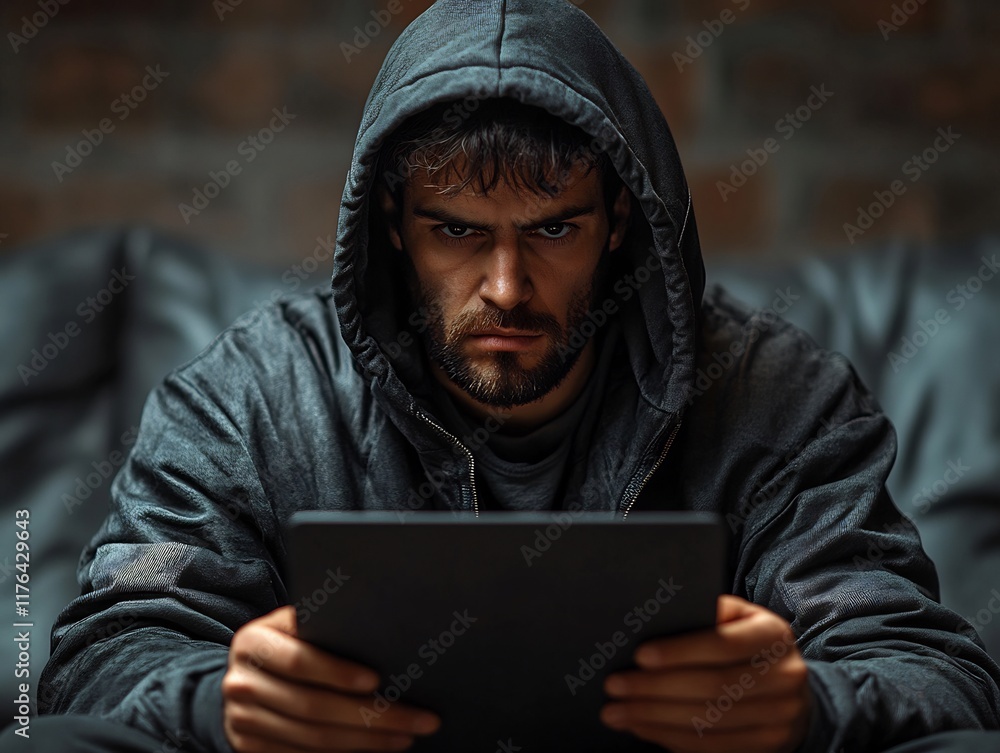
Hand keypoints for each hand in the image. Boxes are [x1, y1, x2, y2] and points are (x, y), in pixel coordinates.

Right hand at [222, 606, 441, 751]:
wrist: (240, 675)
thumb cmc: (284, 642)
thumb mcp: (291, 624)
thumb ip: (319, 621)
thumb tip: (375, 621)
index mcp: (253, 643)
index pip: (300, 661)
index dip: (338, 672)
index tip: (377, 680)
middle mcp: (241, 683)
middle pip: (313, 706)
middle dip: (371, 715)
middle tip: (418, 718)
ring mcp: (243, 720)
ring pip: (313, 738)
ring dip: (366, 740)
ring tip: (406, 735)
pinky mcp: (250, 747)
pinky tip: (373, 747)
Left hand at [600, 595, 811, 752]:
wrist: (795, 690)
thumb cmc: (749, 644)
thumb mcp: (738, 618)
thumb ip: (709, 613)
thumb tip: (657, 615)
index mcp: (774, 635)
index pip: (722, 644)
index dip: (679, 652)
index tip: (639, 655)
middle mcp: (785, 676)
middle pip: (711, 687)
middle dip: (655, 688)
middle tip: (614, 686)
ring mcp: (780, 716)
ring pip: (709, 721)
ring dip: (655, 719)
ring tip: (617, 712)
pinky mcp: (769, 746)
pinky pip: (713, 747)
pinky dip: (671, 738)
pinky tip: (643, 728)